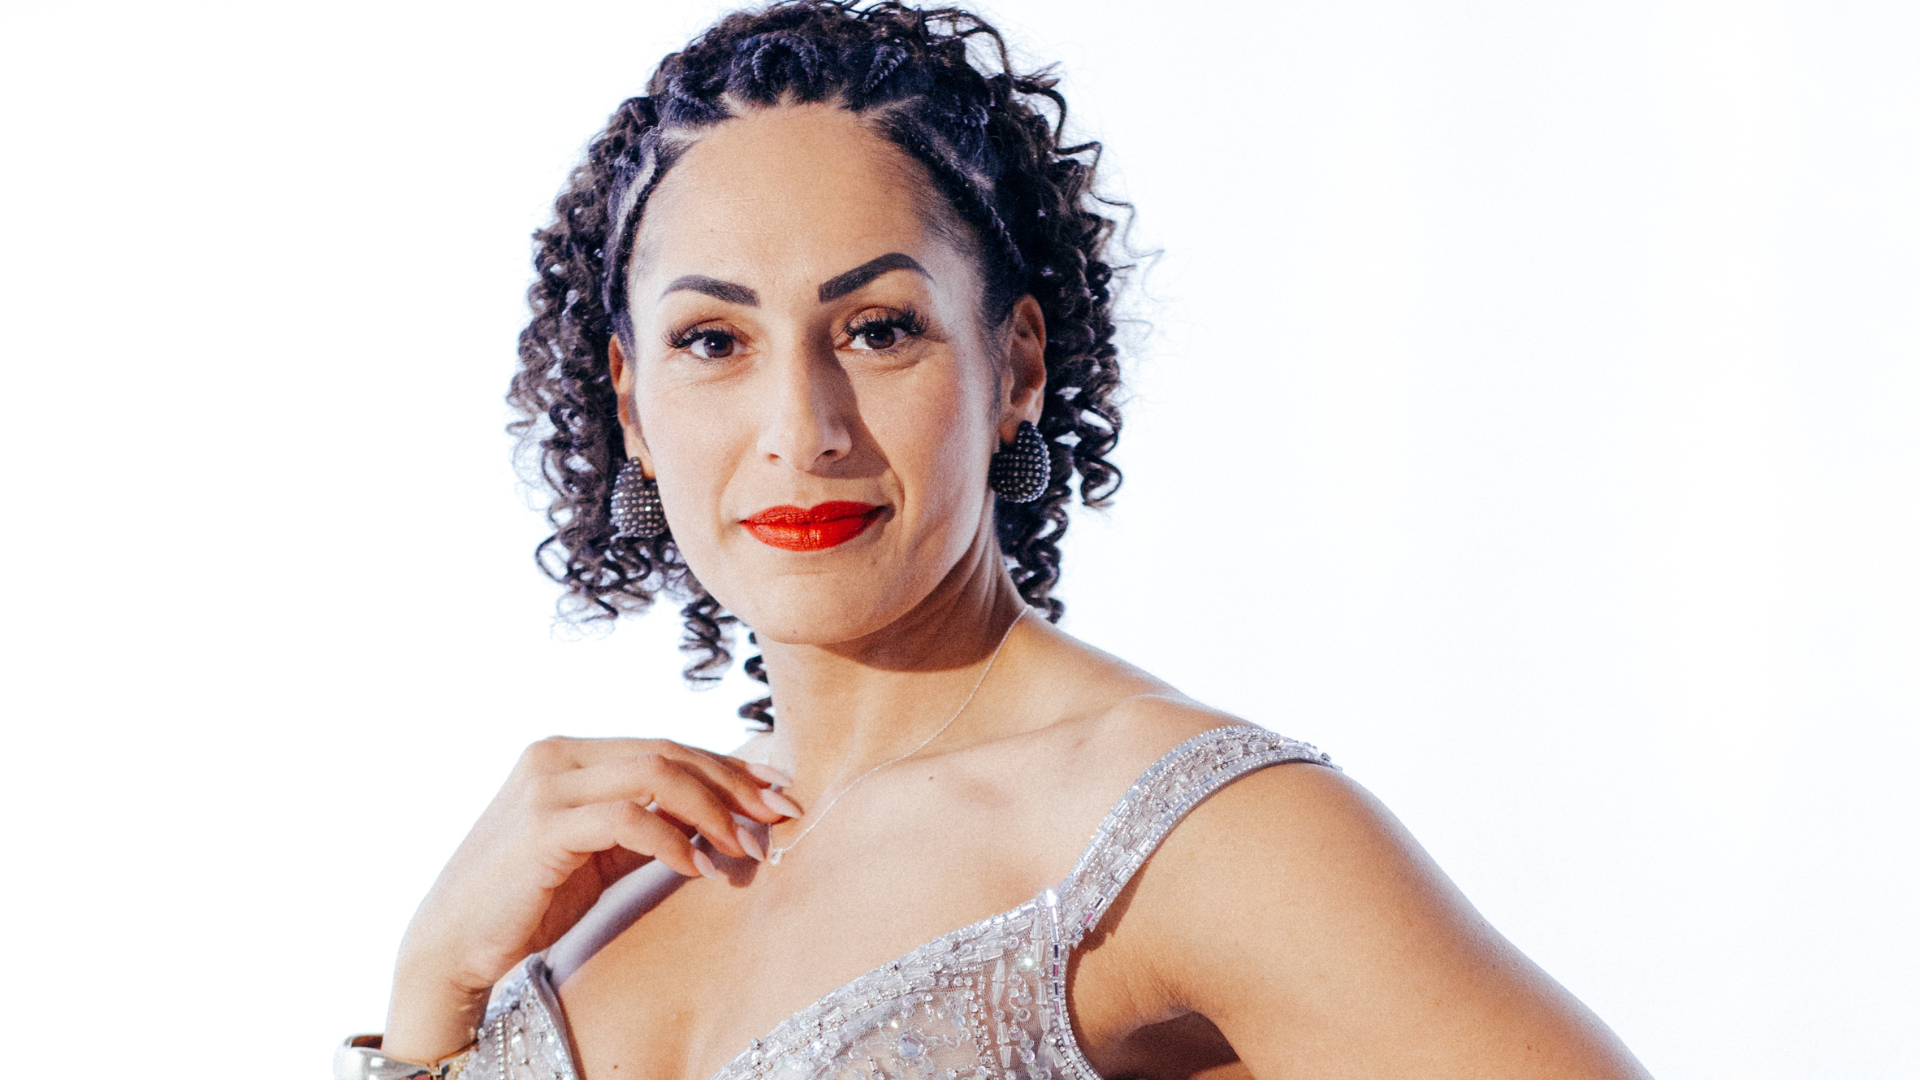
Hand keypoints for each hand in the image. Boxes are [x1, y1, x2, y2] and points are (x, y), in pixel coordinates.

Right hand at [382, 737, 796, 1063]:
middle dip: (734, 782)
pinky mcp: (542, 826)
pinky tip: (700, 867)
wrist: (451, 945)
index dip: (727, 766)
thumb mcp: (597, 854)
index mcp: (569, 753)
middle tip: (781, 813)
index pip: (666, 746)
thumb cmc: (526, 901)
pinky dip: (673, 840)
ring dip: (713, 810)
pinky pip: (628, 819)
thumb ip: (645, 827)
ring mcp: (546, 786)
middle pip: (669, 753)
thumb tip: (720, 820)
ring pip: (656, 775)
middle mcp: (557, 756)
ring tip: (746, 847)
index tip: (777, 790)